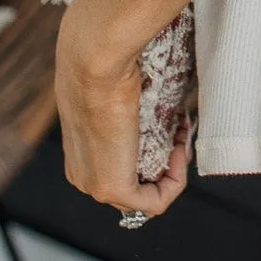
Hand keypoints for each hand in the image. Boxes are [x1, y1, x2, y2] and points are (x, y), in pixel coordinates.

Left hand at [54, 0, 188, 219]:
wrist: (94, 60)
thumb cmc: (101, 58)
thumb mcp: (109, 81)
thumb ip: (120, 90)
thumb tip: (142, 72)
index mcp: (77, 150)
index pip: (122, 163)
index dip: (155, 146)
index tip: (172, 118)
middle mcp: (82, 173)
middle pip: (136, 178)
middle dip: (165, 156)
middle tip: (182, 126)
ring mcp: (95, 185)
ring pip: (145, 190)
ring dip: (173, 165)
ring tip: (183, 132)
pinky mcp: (112, 189)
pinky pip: (154, 202)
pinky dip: (176, 180)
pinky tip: (181, 149)